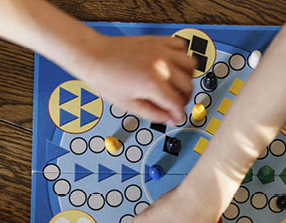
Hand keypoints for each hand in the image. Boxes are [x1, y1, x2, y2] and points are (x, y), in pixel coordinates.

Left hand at [76, 35, 195, 123]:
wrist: (94, 55)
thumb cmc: (105, 78)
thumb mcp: (129, 105)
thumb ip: (154, 114)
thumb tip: (171, 119)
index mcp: (153, 84)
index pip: (178, 104)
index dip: (179, 115)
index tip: (177, 118)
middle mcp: (161, 66)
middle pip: (188, 86)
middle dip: (184, 99)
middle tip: (175, 104)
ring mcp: (161, 51)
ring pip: (191, 66)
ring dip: (187, 78)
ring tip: (176, 84)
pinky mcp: (158, 41)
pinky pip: (182, 46)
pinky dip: (181, 57)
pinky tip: (173, 65)